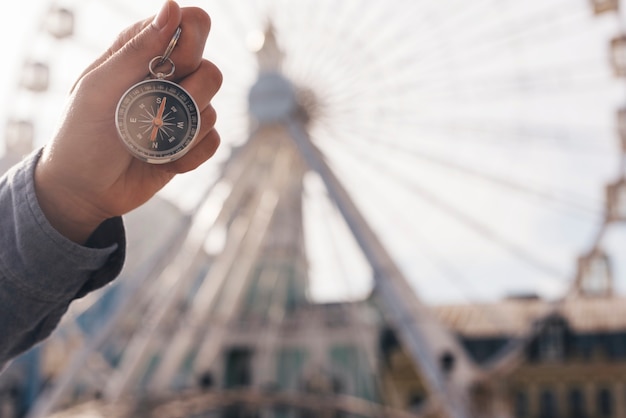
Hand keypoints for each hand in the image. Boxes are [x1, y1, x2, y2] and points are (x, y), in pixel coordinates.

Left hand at [34, 1, 221, 243]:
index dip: (192, 41)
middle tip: (156, 109)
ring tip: (150, 141)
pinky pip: (213, 141)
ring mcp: (182, 112)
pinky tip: (163, 160)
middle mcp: (169, 78)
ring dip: (183, 130)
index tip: (172, 66)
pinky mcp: (191, 143)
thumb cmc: (82, 134)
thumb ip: (137, 50)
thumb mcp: (100, 88)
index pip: (192, 24)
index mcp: (144, 52)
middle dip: (189, 94)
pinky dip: (190, 155)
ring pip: (214, 108)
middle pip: (212, 69)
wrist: (85, 190)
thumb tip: (172, 8)